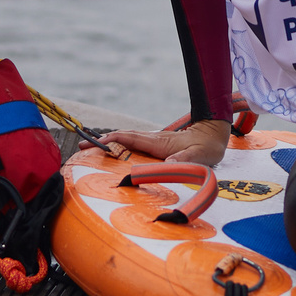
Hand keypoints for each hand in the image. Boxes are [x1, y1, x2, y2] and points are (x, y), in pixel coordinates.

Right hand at [97, 117, 229, 168]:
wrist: (214, 133)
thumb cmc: (208, 146)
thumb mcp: (200, 156)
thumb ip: (185, 159)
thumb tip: (170, 162)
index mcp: (159, 142)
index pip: (131, 139)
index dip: (113, 141)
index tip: (97, 145)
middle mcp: (153, 139)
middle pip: (123, 137)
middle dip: (102, 141)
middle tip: (81, 147)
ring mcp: (154, 141)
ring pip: (127, 139)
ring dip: (109, 143)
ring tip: (90, 149)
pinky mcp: (157, 144)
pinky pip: (133, 143)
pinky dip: (120, 145)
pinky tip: (114, 152)